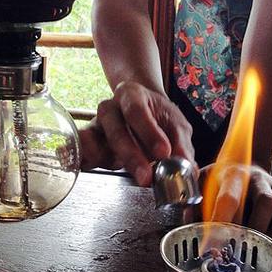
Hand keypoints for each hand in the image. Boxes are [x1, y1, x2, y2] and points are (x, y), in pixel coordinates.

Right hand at [79, 81, 194, 185]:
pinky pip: (83, 151)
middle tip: (147, 176)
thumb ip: (181, 144)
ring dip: (110, 161)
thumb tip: (189, 169)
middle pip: (115, 129)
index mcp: (130, 94)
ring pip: (95, 141)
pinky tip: (98, 169)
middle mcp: (109, 107)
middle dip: (131, 155)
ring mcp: (96, 126)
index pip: (136, 110)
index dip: (149, 132)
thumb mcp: (175, 124)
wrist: (143, 111)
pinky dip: (88, 161)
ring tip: (126, 176)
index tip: (164, 152)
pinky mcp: (90, 144)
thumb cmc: (159, 116)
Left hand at [199, 163, 271, 242]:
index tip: (212, 246)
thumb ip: (194, 203)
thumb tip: (189, 222)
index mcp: (232, 176)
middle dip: (258, 228)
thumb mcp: (203, 183)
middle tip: (246, 246)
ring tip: (269, 243)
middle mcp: (257, 178)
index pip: (228, 198)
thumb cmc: (221, 178)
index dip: (221, 222)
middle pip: (266, 201)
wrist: (242, 159)